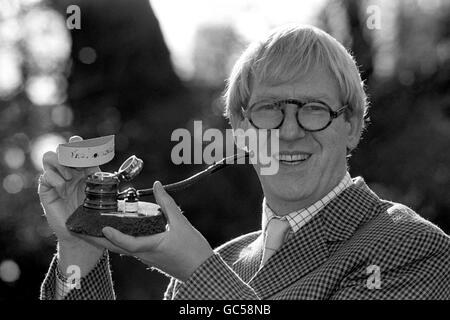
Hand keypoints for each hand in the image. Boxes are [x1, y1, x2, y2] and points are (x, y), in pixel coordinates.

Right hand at [38, 136, 99, 248]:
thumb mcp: (99, 191)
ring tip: (69, 177)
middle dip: (68, 152)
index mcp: (81, 168)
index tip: (79, 142)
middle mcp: (67, 170)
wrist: (80, 232)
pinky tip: (63, 189)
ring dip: (60, 164)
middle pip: (61, 149)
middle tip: (77, 165)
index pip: (75, 148)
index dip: (76, 143)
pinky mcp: (46, 190)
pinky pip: (45, 176)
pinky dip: (55, 179)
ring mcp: (55, 179)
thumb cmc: (91, 212)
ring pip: (49, 157)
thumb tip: (106, 164)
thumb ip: (100, 177)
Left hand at [80, 181, 214, 281]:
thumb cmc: (192, 250)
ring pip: (119, 249)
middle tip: (79, 230)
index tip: (103, 228)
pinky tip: (114, 233)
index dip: (115, 236)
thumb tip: (157, 185)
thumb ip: (167, 203)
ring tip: (91, 230)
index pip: (128, 243)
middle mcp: (144, 254)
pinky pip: (127, 249)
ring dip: (104, 240)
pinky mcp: (148, 257)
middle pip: (115, 248)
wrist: (201, 270)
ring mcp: (144, 257)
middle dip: (96, 239)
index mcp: (152, 246)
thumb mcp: (181, 223)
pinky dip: (116, 241)